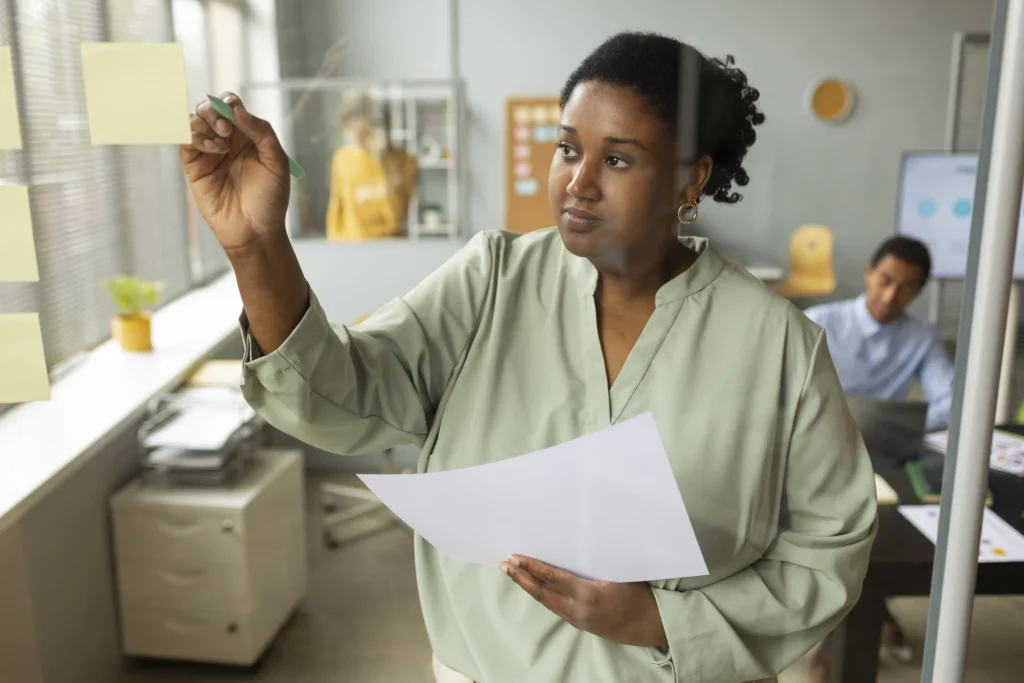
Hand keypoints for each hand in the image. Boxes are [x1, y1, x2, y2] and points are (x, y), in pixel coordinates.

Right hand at [179, 92, 290, 252]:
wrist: (255, 230)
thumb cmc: (270, 198)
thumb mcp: (277, 161)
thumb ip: (262, 131)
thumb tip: (237, 109)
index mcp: (247, 136)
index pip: (231, 106)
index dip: (229, 102)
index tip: (234, 111)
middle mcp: (225, 141)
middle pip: (208, 109)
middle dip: (214, 112)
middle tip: (226, 130)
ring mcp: (208, 153)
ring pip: (193, 121)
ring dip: (204, 124)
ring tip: (221, 146)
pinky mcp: (194, 166)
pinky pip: (184, 141)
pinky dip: (194, 137)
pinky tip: (213, 150)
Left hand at [500, 555, 667, 647]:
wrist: (650, 625)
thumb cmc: (638, 592)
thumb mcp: (618, 571)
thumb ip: (596, 560)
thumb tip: (576, 540)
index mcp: (587, 594)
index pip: (551, 578)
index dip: (531, 567)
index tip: (514, 558)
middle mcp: (577, 609)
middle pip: (542, 593)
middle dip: (521, 578)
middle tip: (504, 565)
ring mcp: (577, 619)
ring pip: (546, 601)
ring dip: (528, 587)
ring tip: (513, 574)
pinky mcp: (579, 624)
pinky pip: (555, 607)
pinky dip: (542, 595)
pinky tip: (534, 587)